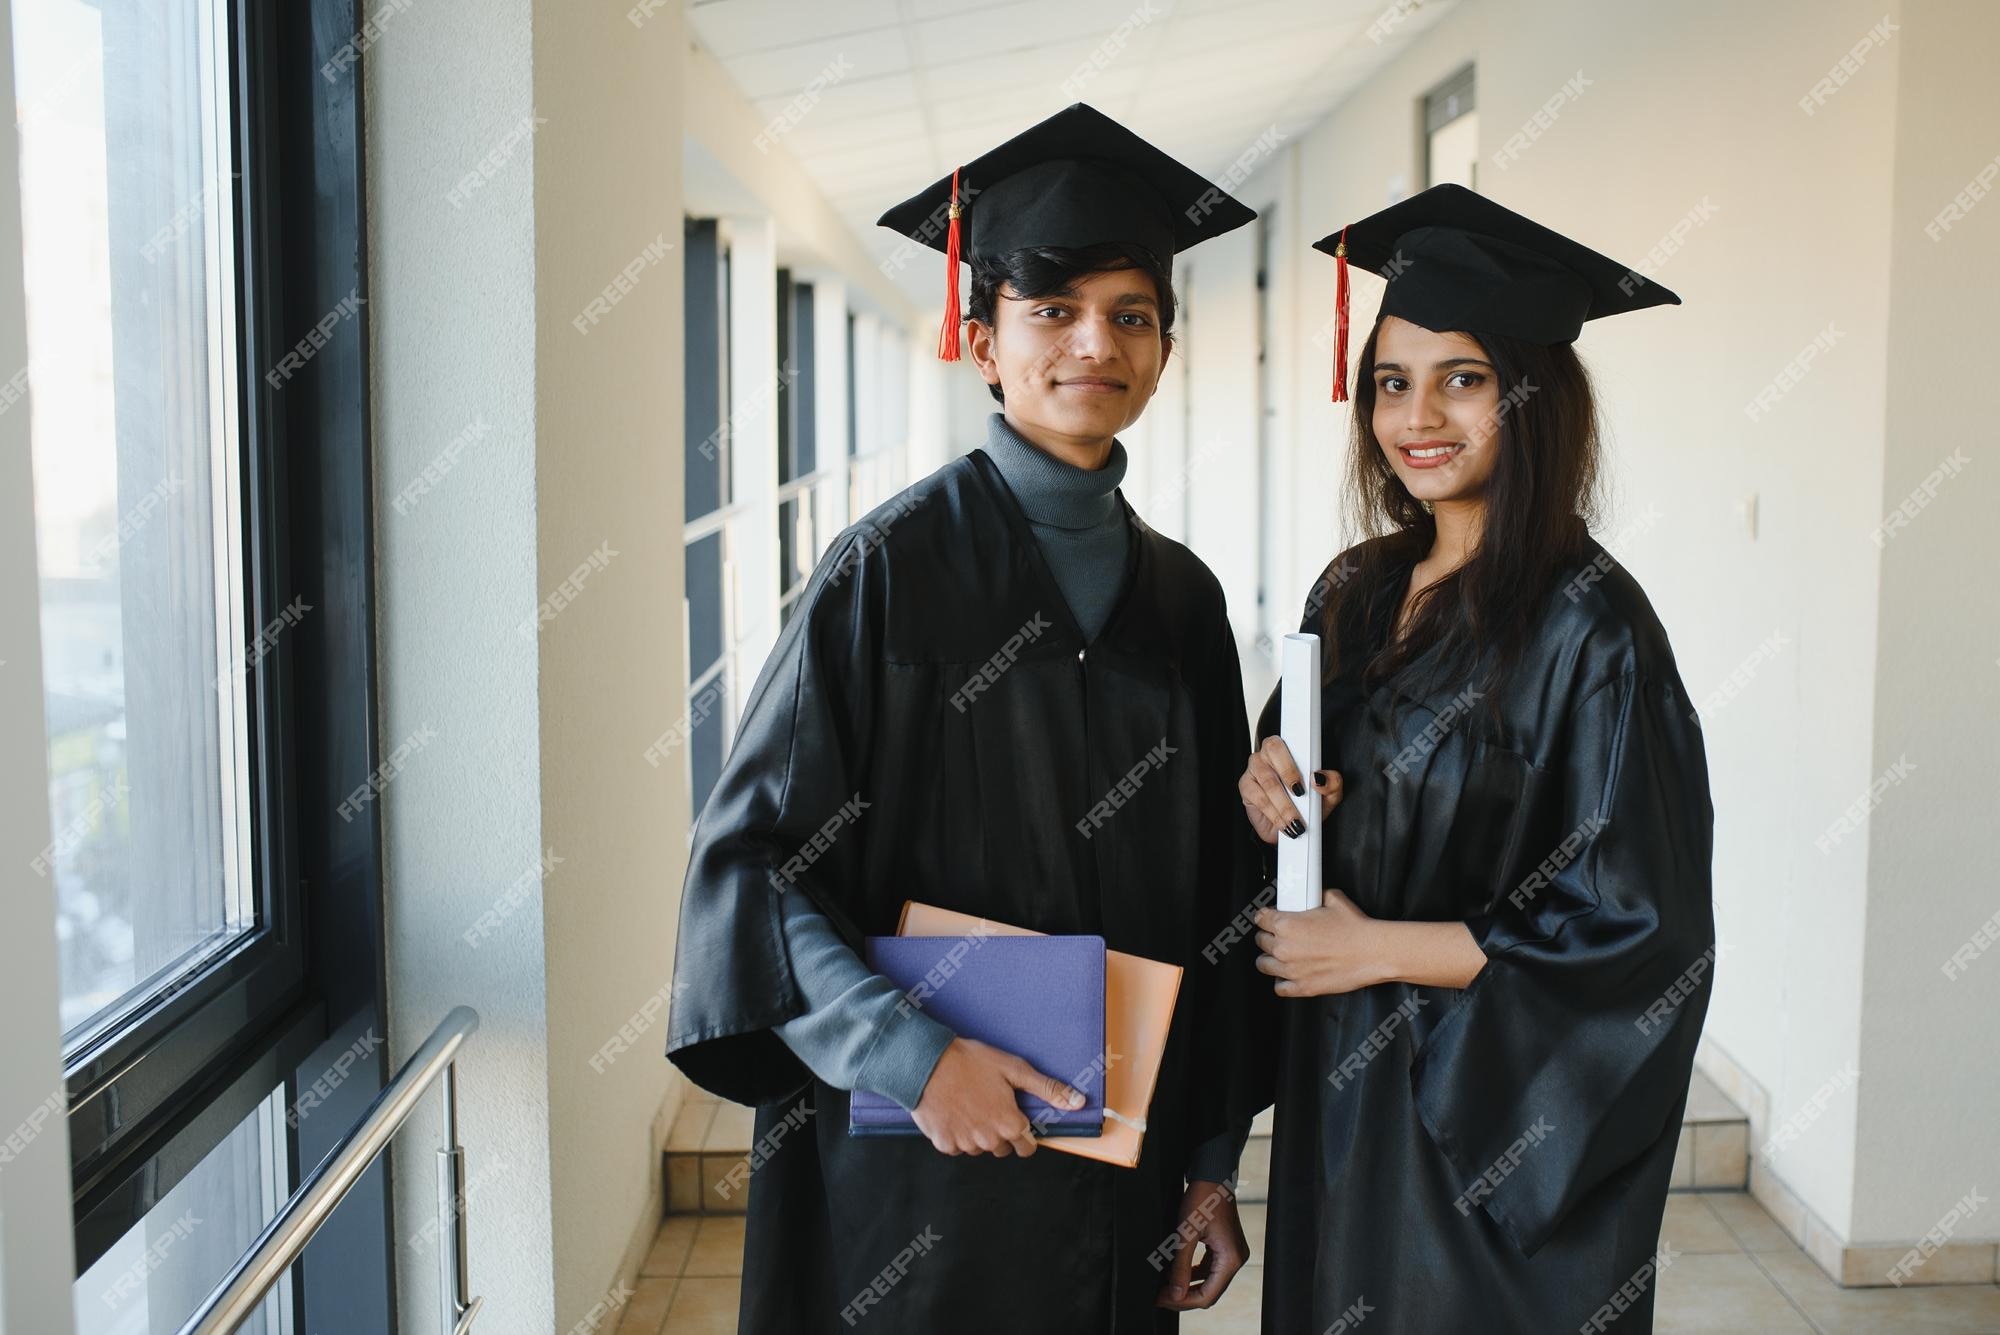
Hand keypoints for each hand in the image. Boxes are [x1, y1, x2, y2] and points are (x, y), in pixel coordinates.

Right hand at [909, 1037, 1086, 1156]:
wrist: (926, 1062)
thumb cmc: (971, 1062)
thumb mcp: (1014, 1069)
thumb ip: (1047, 1089)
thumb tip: (1079, 1103)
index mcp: (1010, 1124)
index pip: (1027, 1147)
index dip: (1023, 1132)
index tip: (1014, 1117)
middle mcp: (989, 1140)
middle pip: (1003, 1148)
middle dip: (1000, 1132)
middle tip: (989, 1105)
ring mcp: (965, 1144)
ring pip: (979, 1147)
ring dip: (978, 1133)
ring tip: (969, 1104)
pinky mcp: (944, 1143)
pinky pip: (956, 1146)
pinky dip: (956, 1133)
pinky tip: (953, 1111)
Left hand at [1155, 1179, 1248, 1309]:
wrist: (1212, 1175)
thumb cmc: (1201, 1199)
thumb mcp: (1185, 1233)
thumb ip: (1180, 1266)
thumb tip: (1175, 1294)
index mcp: (1231, 1259)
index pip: (1207, 1295)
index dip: (1183, 1301)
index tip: (1161, 1299)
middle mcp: (1236, 1259)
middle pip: (1210, 1291)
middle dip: (1184, 1296)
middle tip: (1160, 1295)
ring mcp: (1232, 1253)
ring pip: (1209, 1281)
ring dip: (1188, 1285)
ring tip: (1165, 1285)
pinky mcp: (1226, 1247)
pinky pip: (1210, 1268)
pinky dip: (1193, 1273)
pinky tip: (1176, 1272)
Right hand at [1239, 736, 1341, 844]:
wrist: (1292, 828)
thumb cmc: (1309, 806)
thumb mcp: (1329, 795)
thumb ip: (1332, 783)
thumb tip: (1320, 778)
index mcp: (1290, 749)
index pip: (1291, 738)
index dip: (1299, 749)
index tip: (1308, 770)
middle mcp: (1269, 754)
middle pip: (1273, 750)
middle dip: (1289, 772)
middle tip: (1301, 793)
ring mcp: (1255, 769)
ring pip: (1268, 780)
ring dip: (1284, 803)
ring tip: (1296, 820)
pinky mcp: (1246, 786)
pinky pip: (1259, 798)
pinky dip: (1274, 813)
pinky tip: (1283, 823)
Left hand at [1253, 888, 1385, 996]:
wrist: (1373, 953)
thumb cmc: (1355, 929)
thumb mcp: (1333, 899)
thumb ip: (1315, 897)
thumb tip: (1313, 895)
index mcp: (1286, 924)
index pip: (1260, 918)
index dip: (1265, 916)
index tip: (1269, 918)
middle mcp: (1284, 948)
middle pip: (1261, 941)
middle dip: (1269, 936)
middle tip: (1280, 935)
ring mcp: (1291, 970)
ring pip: (1264, 964)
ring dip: (1271, 958)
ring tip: (1282, 955)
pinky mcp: (1302, 987)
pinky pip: (1279, 987)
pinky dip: (1282, 981)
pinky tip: (1289, 974)